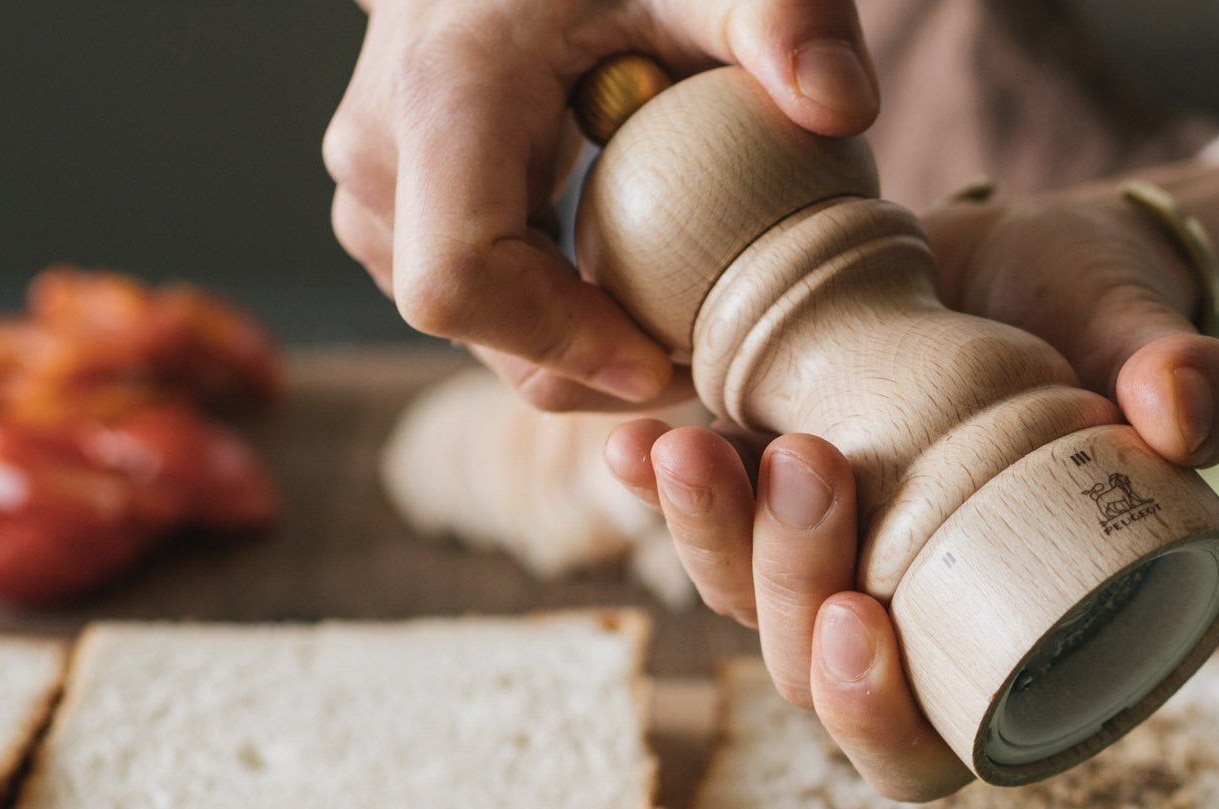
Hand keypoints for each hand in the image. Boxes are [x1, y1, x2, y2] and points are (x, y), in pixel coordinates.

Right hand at [324, 0, 876, 411]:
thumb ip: (781, 21)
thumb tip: (845, 108)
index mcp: (441, 100)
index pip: (457, 284)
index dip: (559, 346)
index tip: (665, 359)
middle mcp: (381, 152)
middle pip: (472, 326)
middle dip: (587, 364)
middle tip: (706, 360)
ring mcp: (373, 184)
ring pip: (469, 325)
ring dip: (571, 345)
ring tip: (679, 324)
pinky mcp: (392, 203)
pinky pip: (468, 292)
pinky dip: (549, 311)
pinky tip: (636, 286)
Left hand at [604, 186, 1218, 800]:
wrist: (1029, 264)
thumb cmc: (1111, 328)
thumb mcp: (1158, 348)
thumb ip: (1200, 381)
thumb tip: (1181, 412)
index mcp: (1002, 651)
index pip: (923, 751)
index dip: (874, 716)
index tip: (863, 620)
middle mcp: (901, 630)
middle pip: (806, 672)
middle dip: (783, 587)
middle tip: (811, 465)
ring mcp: (825, 567)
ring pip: (739, 601)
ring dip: (705, 537)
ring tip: (695, 446)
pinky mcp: (768, 499)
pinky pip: (700, 517)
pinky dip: (657, 486)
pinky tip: (630, 438)